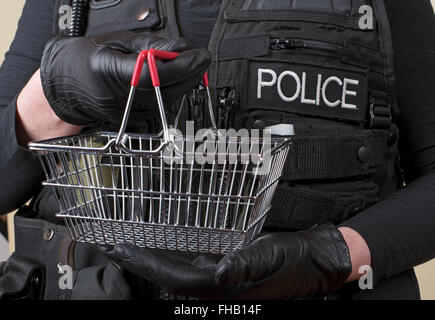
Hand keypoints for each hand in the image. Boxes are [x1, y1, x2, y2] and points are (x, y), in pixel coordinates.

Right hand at [40, 30, 209, 126]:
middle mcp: (120, 98)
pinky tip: (172, 80)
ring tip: (185, 66)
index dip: (182, 66)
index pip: (156, 75)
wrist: (66, 85)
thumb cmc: (87, 59)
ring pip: (169, 100)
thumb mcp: (117, 41)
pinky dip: (172, 92)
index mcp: (110, 72)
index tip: (200, 56)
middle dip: (191, 74)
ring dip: (184, 83)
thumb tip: (180, 47)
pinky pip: (162, 106)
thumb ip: (151, 45)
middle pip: (168, 90)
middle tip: (200, 59)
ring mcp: (128, 113)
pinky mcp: (134, 120)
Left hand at [101, 224, 351, 298]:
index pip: (175, 279)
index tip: (122, 250)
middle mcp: (217, 287)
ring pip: (178, 271)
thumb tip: (218, 271)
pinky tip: (163, 248)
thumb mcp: (271, 258)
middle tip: (115, 247)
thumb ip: (244, 266)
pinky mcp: (225, 270)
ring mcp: (220, 279)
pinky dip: (172, 255)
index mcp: (224, 288)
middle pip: (169, 277)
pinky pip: (191, 264)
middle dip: (141, 262)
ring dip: (153, 259)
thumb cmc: (294, 261)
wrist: (312, 261)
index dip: (147, 265)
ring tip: (131, 247)